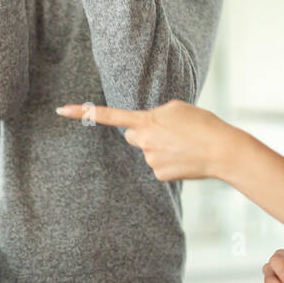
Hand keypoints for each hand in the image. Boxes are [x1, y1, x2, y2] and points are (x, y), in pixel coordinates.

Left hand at [57, 100, 242, 181]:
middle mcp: (143, 142)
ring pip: (148, 151)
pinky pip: (158, 165)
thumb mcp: (177, 107)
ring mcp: (150, 160)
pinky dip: (170, 161)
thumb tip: (147, 128)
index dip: (83, 112)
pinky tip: (185, 157)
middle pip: (132, 136)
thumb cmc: (203, 124)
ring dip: (162, 147)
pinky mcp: (159, 175)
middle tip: (169, 132)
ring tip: (185, 144)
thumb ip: (156, 114)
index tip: (61, 110)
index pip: (108, 115)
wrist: (222, 150)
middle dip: (144, 134)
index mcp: (146, 121)